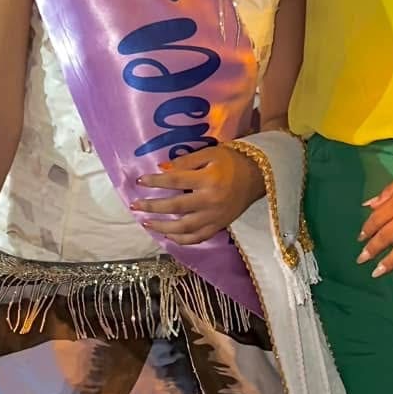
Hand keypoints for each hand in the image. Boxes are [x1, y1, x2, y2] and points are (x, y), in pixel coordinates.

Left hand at [132, 146, 264, 245]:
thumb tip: (162, 169)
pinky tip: (168, 236)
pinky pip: (198, 238)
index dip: (156, 182)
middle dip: (152, 207)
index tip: (140, 181)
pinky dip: (182, 240)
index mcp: (208, 180)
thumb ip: (186, 161)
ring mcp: (214, 217)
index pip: (175, 182)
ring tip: (146, 223)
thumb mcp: (211, 153)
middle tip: (135, 205)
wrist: (258, 177)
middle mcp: (210, 201)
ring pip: (184, 228)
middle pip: (175, 207)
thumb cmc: (232, 161)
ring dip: (162, 227)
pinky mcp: (219, 226)